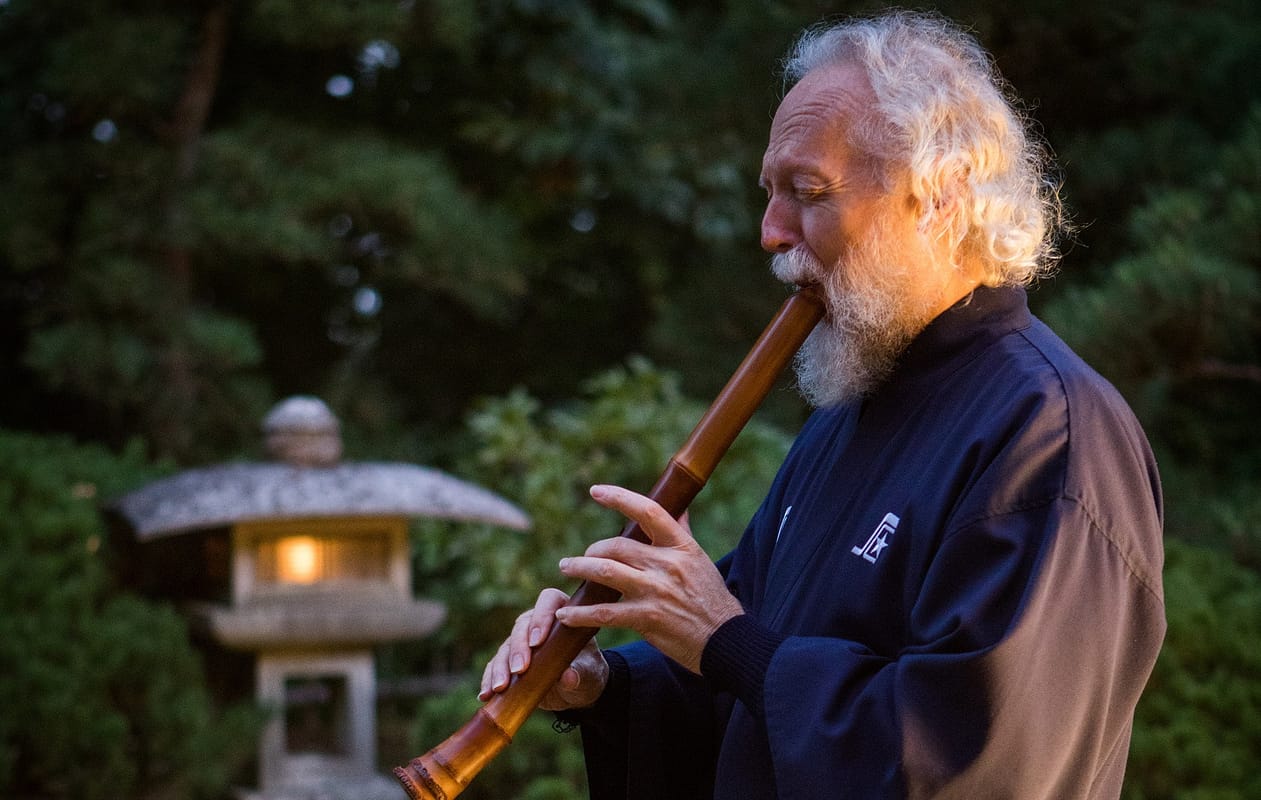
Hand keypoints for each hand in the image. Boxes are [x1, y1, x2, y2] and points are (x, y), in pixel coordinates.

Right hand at [478, 587, 609, 710]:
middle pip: (521, 625)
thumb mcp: (589, 674)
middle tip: (519, 669)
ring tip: (500, 687)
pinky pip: (495, 666)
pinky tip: (486, 694)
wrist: (577, 690)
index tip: (537, 641)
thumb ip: (580, 674)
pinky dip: (489, 680)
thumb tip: (569, 677)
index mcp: (563, 615)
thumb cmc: (587, 672)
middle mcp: (538, 623)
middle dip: (518, 648)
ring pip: (505, 646)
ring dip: (501, 667)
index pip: (549, 601)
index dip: (541, 617)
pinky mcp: (509, 662)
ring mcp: (521, 642)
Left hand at [553, 484, 744, 673]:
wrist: (725, 640)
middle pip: (618, 545)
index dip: (619, 498)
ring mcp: (656, 592)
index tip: (596, 491)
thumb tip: (680, 505)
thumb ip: (683, 532)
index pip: (648, 511)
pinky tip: (566, 615)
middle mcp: (668, 564)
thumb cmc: (711, 598)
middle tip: (581, 557)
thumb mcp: (700, 559)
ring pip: (606, 572)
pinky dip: (580, 613)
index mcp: (681, 546)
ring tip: (566, 568)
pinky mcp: (647, 619)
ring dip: (580, 569)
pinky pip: (605, 613)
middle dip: (592, 550)